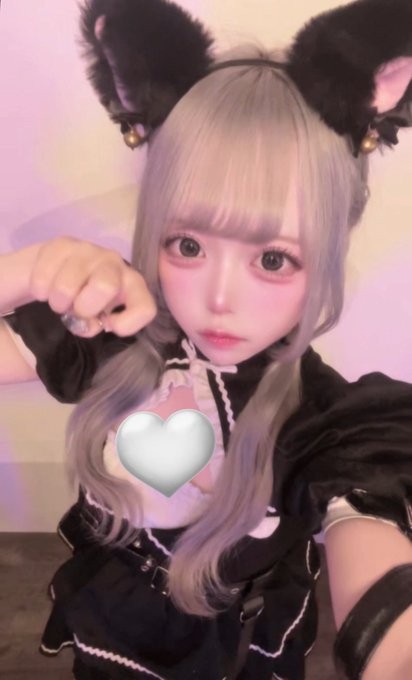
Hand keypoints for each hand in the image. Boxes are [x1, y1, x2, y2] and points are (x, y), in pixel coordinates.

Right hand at [30, 237, 156, 336]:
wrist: (59, 268)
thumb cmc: (84, 298)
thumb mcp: (95, 317)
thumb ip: (95, 325)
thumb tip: (87, 323)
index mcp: (132, 285)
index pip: (145, 307)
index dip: (128, 324)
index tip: (108, 325)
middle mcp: (115, 263)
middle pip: (105, 286)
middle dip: (84, 307)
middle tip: (75, 309)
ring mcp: (89, 250)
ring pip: (67, 286)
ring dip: (57, 302)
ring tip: (59, 299)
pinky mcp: (62, 244)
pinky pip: (43, 277)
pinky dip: (40, 291)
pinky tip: (45, 288)